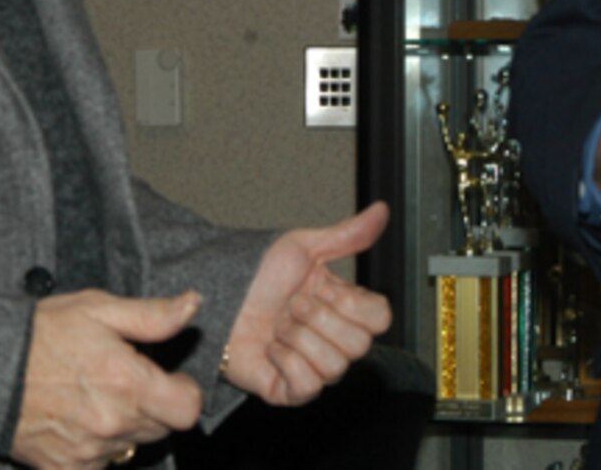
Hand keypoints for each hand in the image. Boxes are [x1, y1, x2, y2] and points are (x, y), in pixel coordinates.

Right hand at [11, 289, 205, 469]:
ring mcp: (88, 452)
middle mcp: (112, 423)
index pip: (188, 408)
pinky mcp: (64, 469)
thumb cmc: (42, 332)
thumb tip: (193, 306)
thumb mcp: (98, 309)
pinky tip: (79, 423)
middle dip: (153, 405)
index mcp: (127, 382)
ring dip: (124, 426)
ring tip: (95, 396)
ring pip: (132, 446)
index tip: (168, 378)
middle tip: (123, 380)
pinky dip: (96, 450)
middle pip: (162, 427)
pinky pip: (99, 466)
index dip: (184, 391)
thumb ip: (152, 315)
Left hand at [223, 202, 392, 405]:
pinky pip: (308, 385)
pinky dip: (286, 361)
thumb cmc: (256, 273)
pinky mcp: (290, 391)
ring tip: (278, 325)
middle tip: (293, 305)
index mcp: (344, 309)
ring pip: (335, 366)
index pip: (381, 319)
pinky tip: (271, 348)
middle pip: (360, 345)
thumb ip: (348, 235)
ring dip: (299, 338)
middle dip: (319, 318)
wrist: (218, 297)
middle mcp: (334, 341)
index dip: (352, 304)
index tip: (322, 288)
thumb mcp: (304, 247)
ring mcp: (314, 369)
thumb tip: (382, 210)